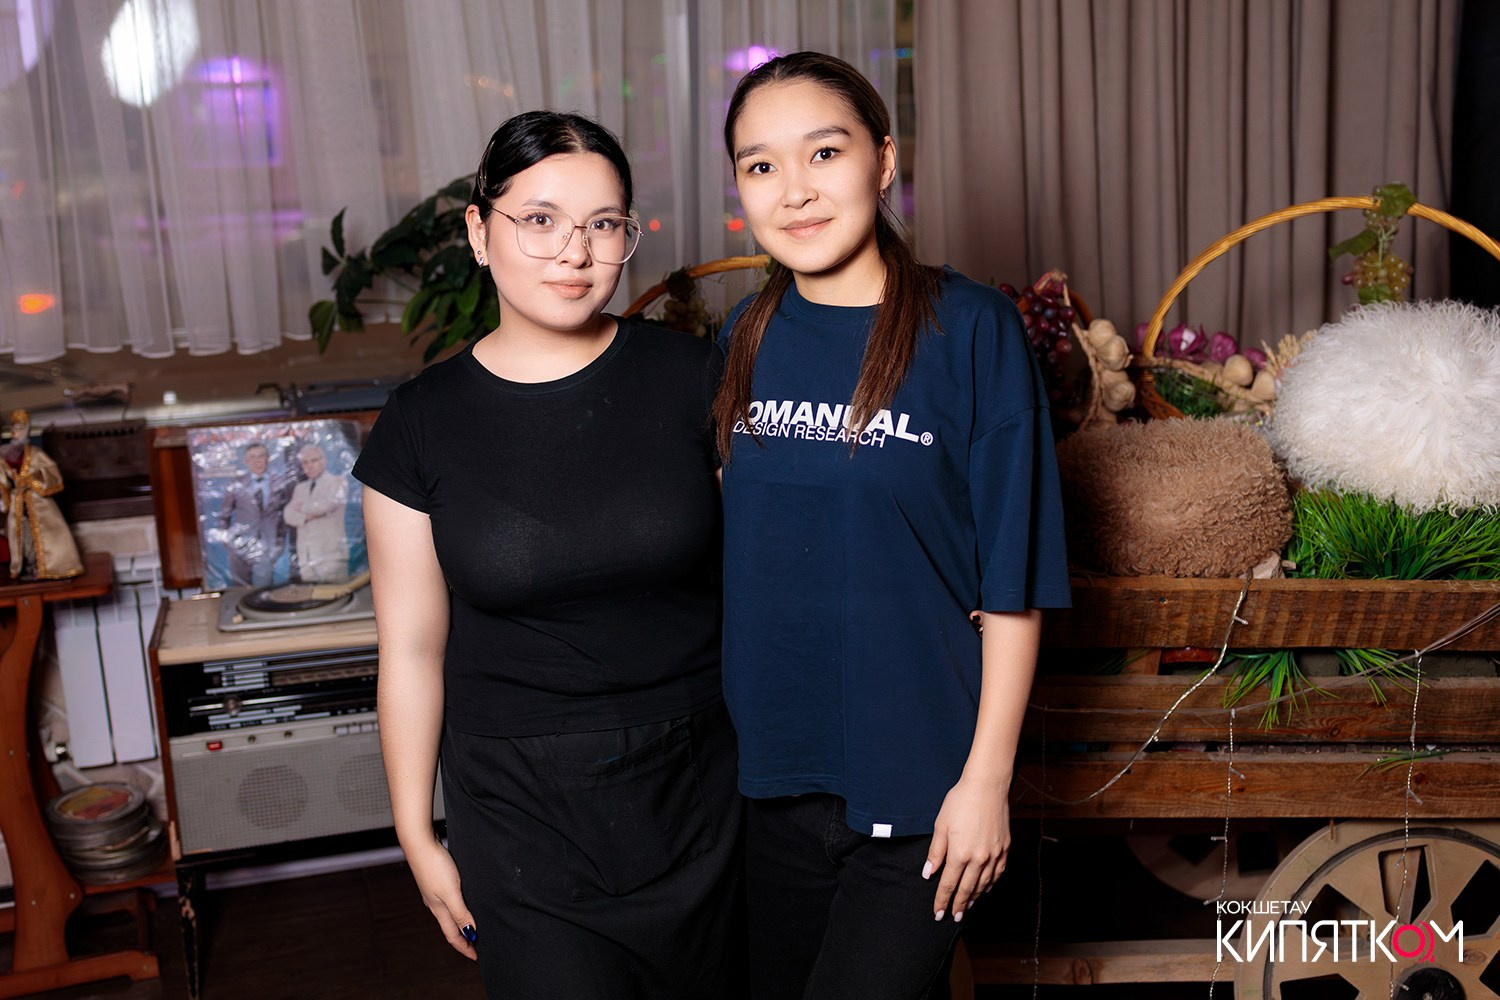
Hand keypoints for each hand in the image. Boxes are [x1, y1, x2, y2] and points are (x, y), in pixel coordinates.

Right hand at [404, 837, 478, 959]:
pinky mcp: (436, 880)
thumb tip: (470, 933)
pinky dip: (457, 908)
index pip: (453, 935)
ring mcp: (434, 892)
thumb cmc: (435, 866)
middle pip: (450, 927)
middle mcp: (435, 903)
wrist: (419, 842)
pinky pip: (448, 900)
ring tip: (471, 927)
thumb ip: (460, 912)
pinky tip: (462, 902)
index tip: (476, 957)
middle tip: (476, 946)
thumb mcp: (452, 891)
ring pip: (449, 914)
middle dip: (463, 938)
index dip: (465, 947)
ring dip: (460, 923)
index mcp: (439, 909)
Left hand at [923, 775, 1010, 921]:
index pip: (948, 885)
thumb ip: (936, 852)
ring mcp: (994, 855)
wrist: (987, 787)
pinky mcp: (1005, 849)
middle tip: (953, 917)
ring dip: (974, 897)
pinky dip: (990, 884)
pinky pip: (998, 874)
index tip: (938, 913)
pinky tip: (985, 888)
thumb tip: (928, 873)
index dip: (942, 900)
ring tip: (967, 907)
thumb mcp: (941, 825)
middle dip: (958, 905)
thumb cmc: (960, 802)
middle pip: (967, 889)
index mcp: (960, 853)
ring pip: (984, 884)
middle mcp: (979, 858)